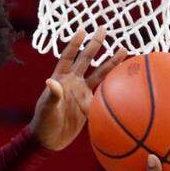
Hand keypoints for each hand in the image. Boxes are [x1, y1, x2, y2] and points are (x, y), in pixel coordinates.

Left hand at [30, 28, 127, 151]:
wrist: (49, 141)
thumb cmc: (43, 123)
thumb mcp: (46, 109)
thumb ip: (52, 95)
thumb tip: (51, 81)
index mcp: (61, 78)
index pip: (68, 57)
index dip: (74, 44)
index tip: (82, 31)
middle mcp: (73, 82)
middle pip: (86, 60)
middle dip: (95, 44)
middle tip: (103, 29)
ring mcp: (82, 93)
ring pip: (99, 74)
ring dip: (111, 63)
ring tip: (124, 49)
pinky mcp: (89, 105)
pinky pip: (104, 94)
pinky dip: (114, 87)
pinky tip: (125, 79)